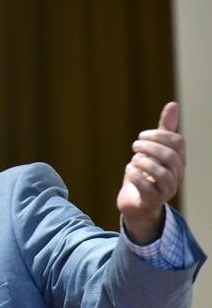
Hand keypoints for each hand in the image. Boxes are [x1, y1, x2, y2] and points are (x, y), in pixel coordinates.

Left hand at [117, 102, 185, 243]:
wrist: (137, 204)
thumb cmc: (146, 173)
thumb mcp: (153, 150)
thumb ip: (163, 130)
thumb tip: (173, 104)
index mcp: (178, 160)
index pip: (177, 142)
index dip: (159, 135)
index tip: (141, 135)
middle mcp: (176, 175)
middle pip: (170, 156)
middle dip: (150, 147)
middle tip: (134, 145)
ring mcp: (166, 190)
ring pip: (162, 173)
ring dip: (143, 162)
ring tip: (133, 160)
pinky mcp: (153, 201)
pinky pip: (148, 188)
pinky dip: (136, 176)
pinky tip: (129, 170)